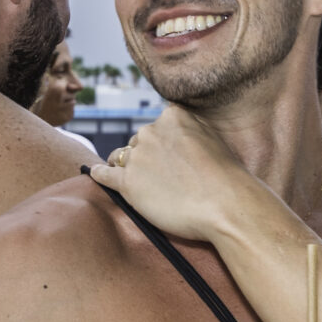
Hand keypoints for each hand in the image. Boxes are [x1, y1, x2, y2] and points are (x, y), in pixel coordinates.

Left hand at [91, 106, 264, 240]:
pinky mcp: (127, 182)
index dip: (163, 143)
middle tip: (160, 177)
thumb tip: (179, 140)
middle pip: (139, 141)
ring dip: (127, 167)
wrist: (226, 205)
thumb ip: (191, 132)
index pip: (158, 126)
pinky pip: (105, 174)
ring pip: (122, 157)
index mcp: (172, 116)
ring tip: (133, 179)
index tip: (168, 157)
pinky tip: (94, 174)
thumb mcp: (212, 139)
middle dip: (146, 156)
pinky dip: (99, 174)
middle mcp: (150, 130)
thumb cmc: (227, 179)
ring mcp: (137, 156)